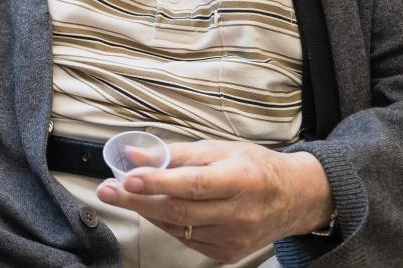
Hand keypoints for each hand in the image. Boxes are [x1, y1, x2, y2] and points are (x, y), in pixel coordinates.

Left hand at [95, 140, 333, 261]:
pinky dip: (165, 223)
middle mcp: (239, 212)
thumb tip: (134, 153)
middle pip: (179, 210)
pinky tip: (153, 209)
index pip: (193, 183)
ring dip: (146, 211)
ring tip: (121, 195)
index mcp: (241, 179)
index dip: (158, 182)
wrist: (294, 199)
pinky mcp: (228, 252)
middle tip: (107, 190)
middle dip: (137, 200)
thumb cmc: (254, 168)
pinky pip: (186, 239)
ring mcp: (234, 237)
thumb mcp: (220, 149)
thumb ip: (176, 153)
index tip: (127, 177)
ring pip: (178, 226)